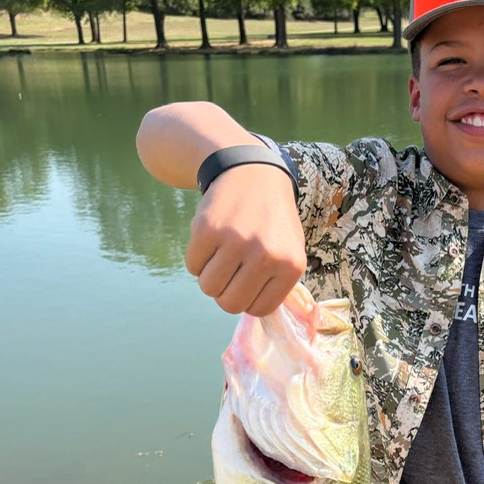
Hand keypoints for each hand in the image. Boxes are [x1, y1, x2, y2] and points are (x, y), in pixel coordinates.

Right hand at [184, 164, 305, 315]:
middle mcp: (266, 256)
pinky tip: (211, 241)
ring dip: (209, 277)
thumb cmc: (272, 219)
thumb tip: (253, 311)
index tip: (247, 283)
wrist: (252, 172)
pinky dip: (197, 259)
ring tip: (221, 256)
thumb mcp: (290, 250)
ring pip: (208, 288)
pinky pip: (192, 266)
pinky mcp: (208, 229)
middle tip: (229, 273)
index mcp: (290, 267)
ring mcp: (236, 242)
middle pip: (230, 304)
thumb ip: (277, 284)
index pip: (259, 310)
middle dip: (225, 293)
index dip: (248, 300)